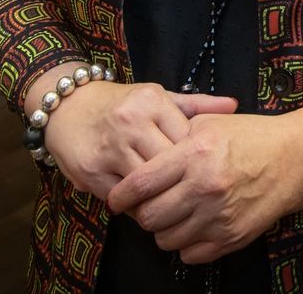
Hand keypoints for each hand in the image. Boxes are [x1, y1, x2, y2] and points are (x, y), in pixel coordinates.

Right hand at [28, 68, 236, 201]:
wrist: (68, 106)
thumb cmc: (122, 104)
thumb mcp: (158, 97)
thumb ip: (196, 105)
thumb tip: (234, 105)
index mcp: (152, 101)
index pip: (186, 141)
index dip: (196, 161)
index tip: (204, 171)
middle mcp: (130, 123)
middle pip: (169, 166)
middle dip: (180, 183)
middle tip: (192, 196)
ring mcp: (109, 148)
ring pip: (147, 187)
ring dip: (159, 199)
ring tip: (171, 204)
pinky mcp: (91, 171)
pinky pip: (123, 198)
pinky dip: (135, 205)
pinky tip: (144, 204)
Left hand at [106, 103, 302, 263]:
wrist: (296, 158)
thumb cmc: (252, 136)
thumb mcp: (211, 122)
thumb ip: (174, 134)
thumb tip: (140, 151)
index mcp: (195, 153)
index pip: (140, 184)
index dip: (120, 195)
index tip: (116, 197)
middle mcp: (205, 187)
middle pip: (149, 217)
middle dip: (141, 213)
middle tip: (147, 204)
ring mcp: (219, 216)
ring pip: (165, 240)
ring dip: (163, 229)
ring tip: (173, 213)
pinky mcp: (232, 237)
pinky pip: (189, 254)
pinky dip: (185, 243)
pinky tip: (193, 224)